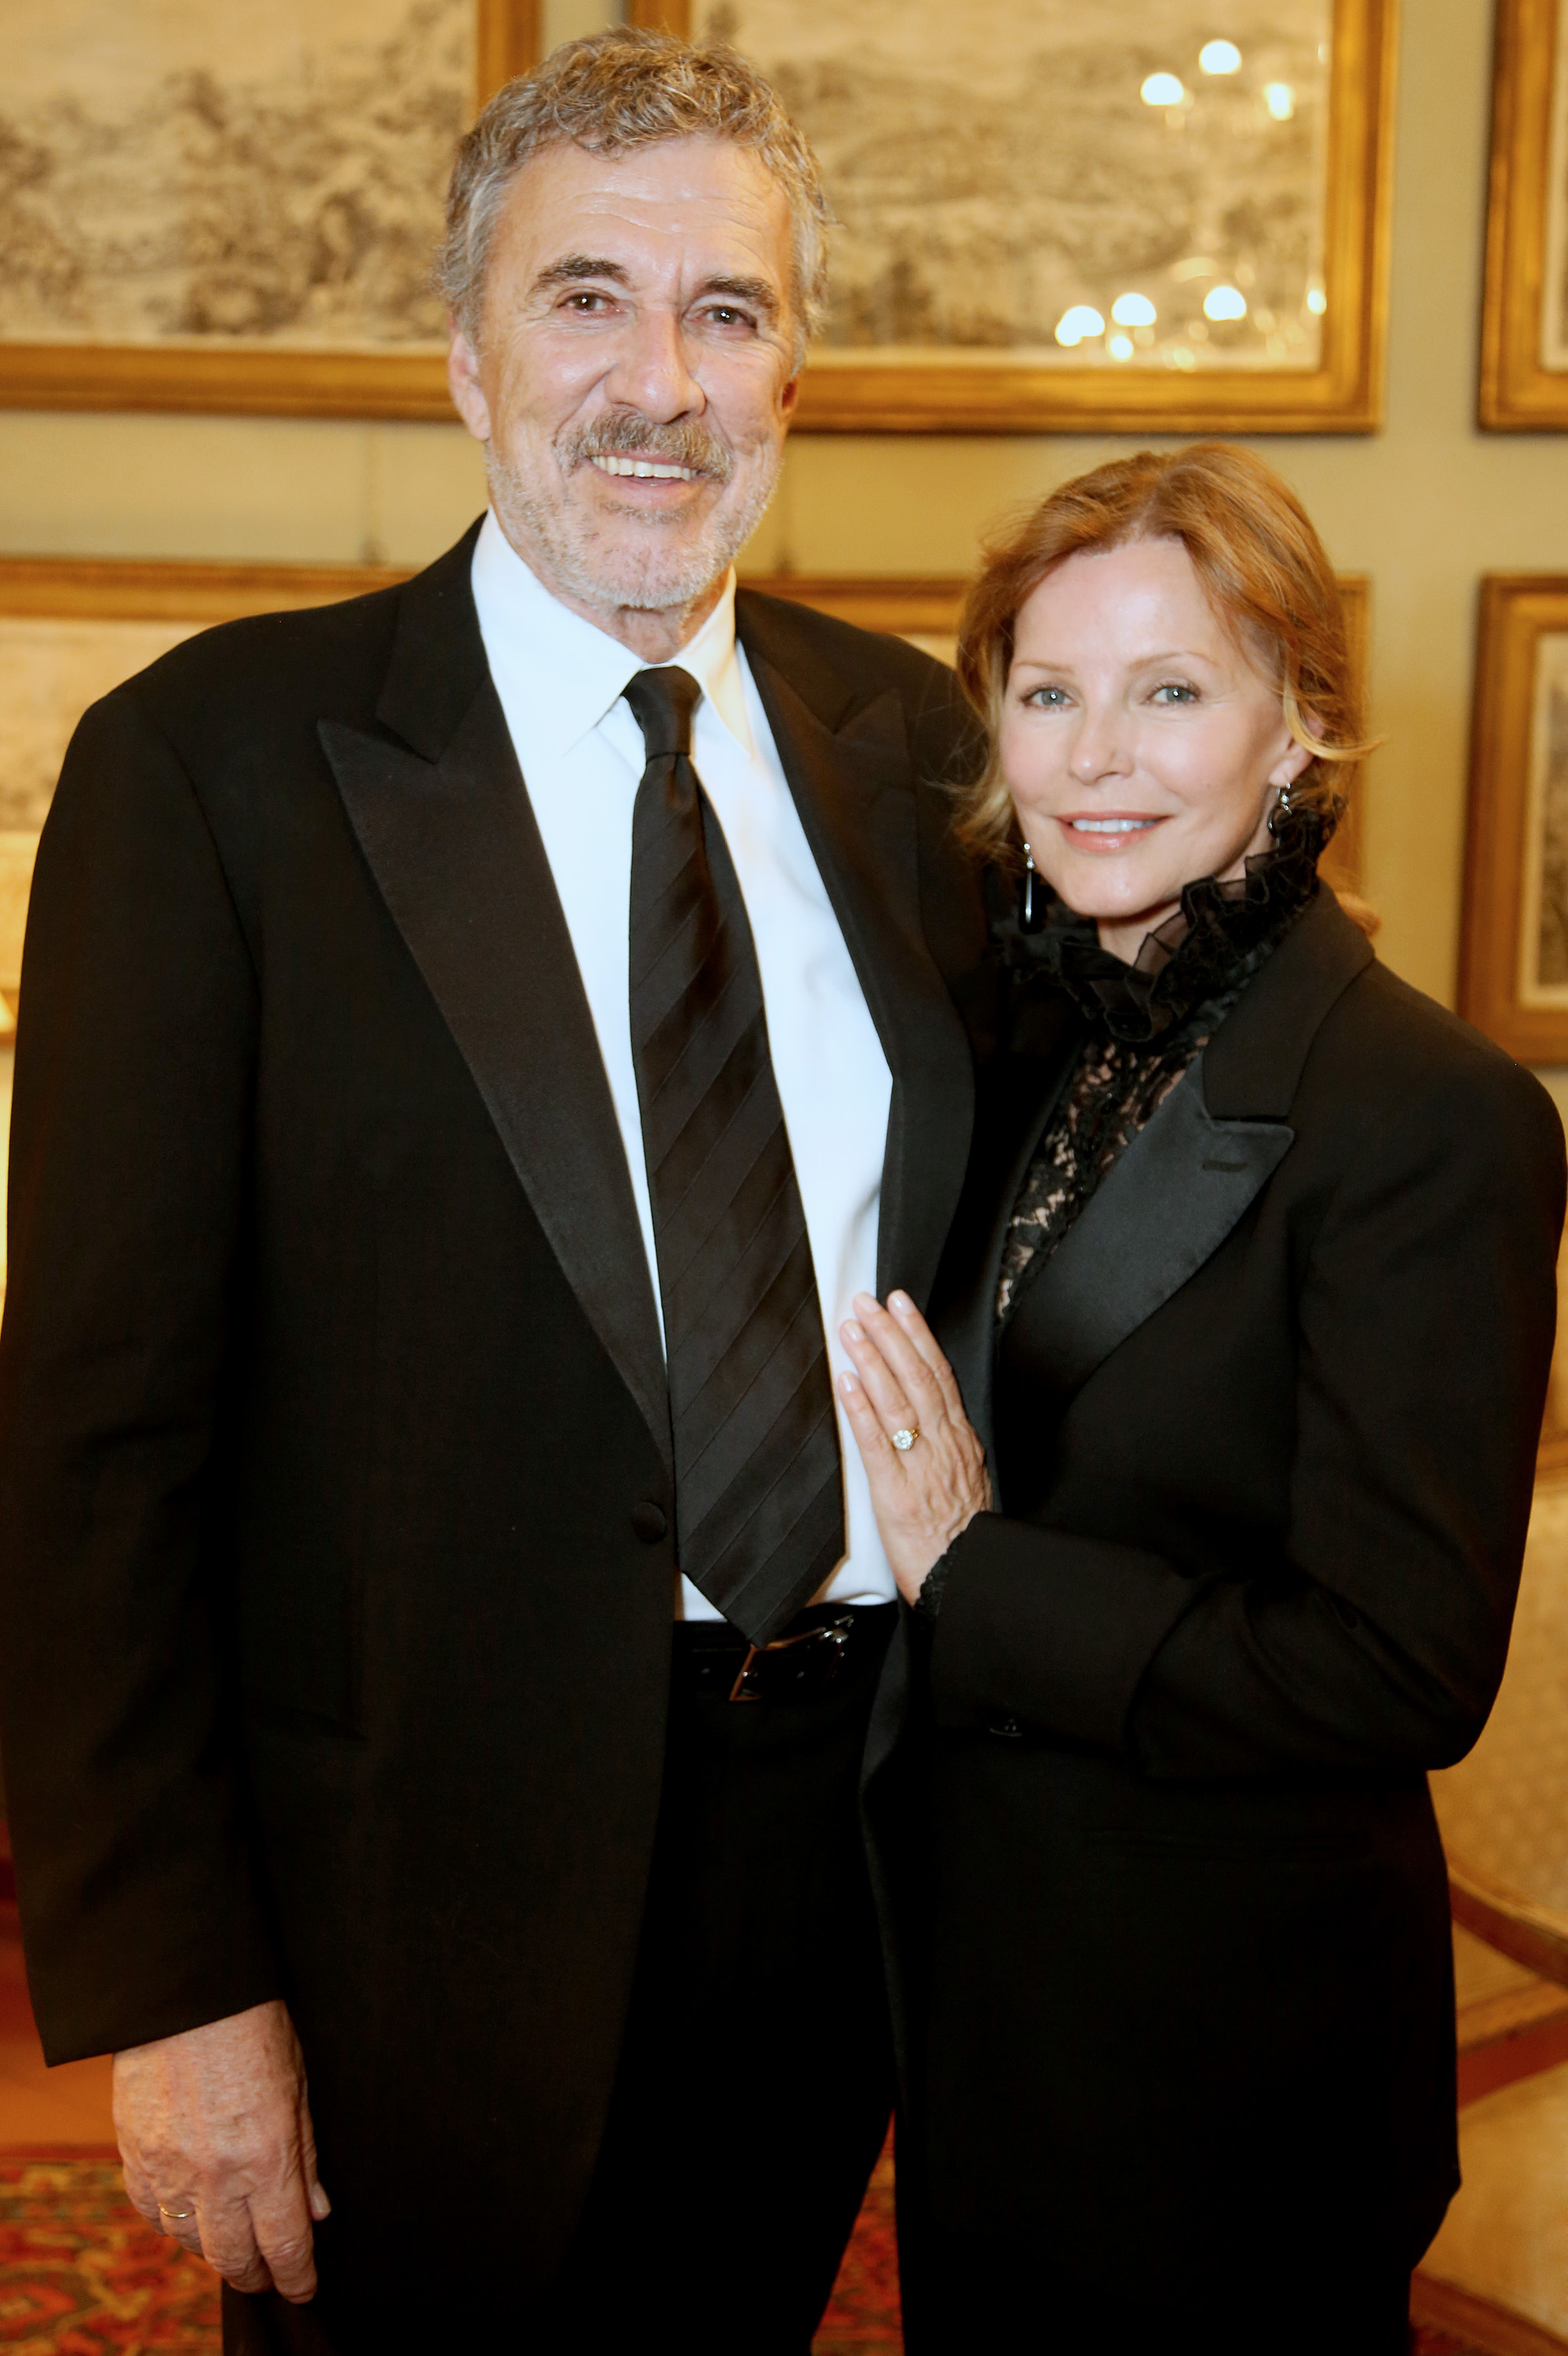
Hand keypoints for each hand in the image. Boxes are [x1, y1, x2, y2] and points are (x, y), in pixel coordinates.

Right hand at [114, 1998, 329, 2301]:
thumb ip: (306, 2155)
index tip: (304, 2287)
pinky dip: (173, 2221)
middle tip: (267, 2273)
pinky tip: (189, 2212)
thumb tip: (315, 2210)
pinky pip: (152, 2213)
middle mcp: (216, 2176)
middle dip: (255, 2273)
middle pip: (234, 2257)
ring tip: (231, 2242)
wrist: (186, 1994)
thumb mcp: (299, 2087)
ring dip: (214, 2249)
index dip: (296, 2276)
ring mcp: (169, 2171)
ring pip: (190, 2242)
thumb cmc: (253, 2029)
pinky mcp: (135, 2156)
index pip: (284, 2245)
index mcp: (267, 2159)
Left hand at [838, 1290, 991, 1604]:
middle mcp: (943, 1445)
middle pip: (918, 1376)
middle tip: (867, 1302)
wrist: (964, 1578)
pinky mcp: (896, 1493)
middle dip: (890, 1334)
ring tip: (851, 1330)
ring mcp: (920, 1466)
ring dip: (871, 1360)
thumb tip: (935, 1412)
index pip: (939, 1373)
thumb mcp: (969, 1478)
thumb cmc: (964, 1536)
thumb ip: (951, 1442)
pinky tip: (845, 1383)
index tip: (901, 1304)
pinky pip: (876, 1443)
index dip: (918, 1334)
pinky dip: (861, 1409)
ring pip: (898, 1401)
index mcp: (960, 1440)